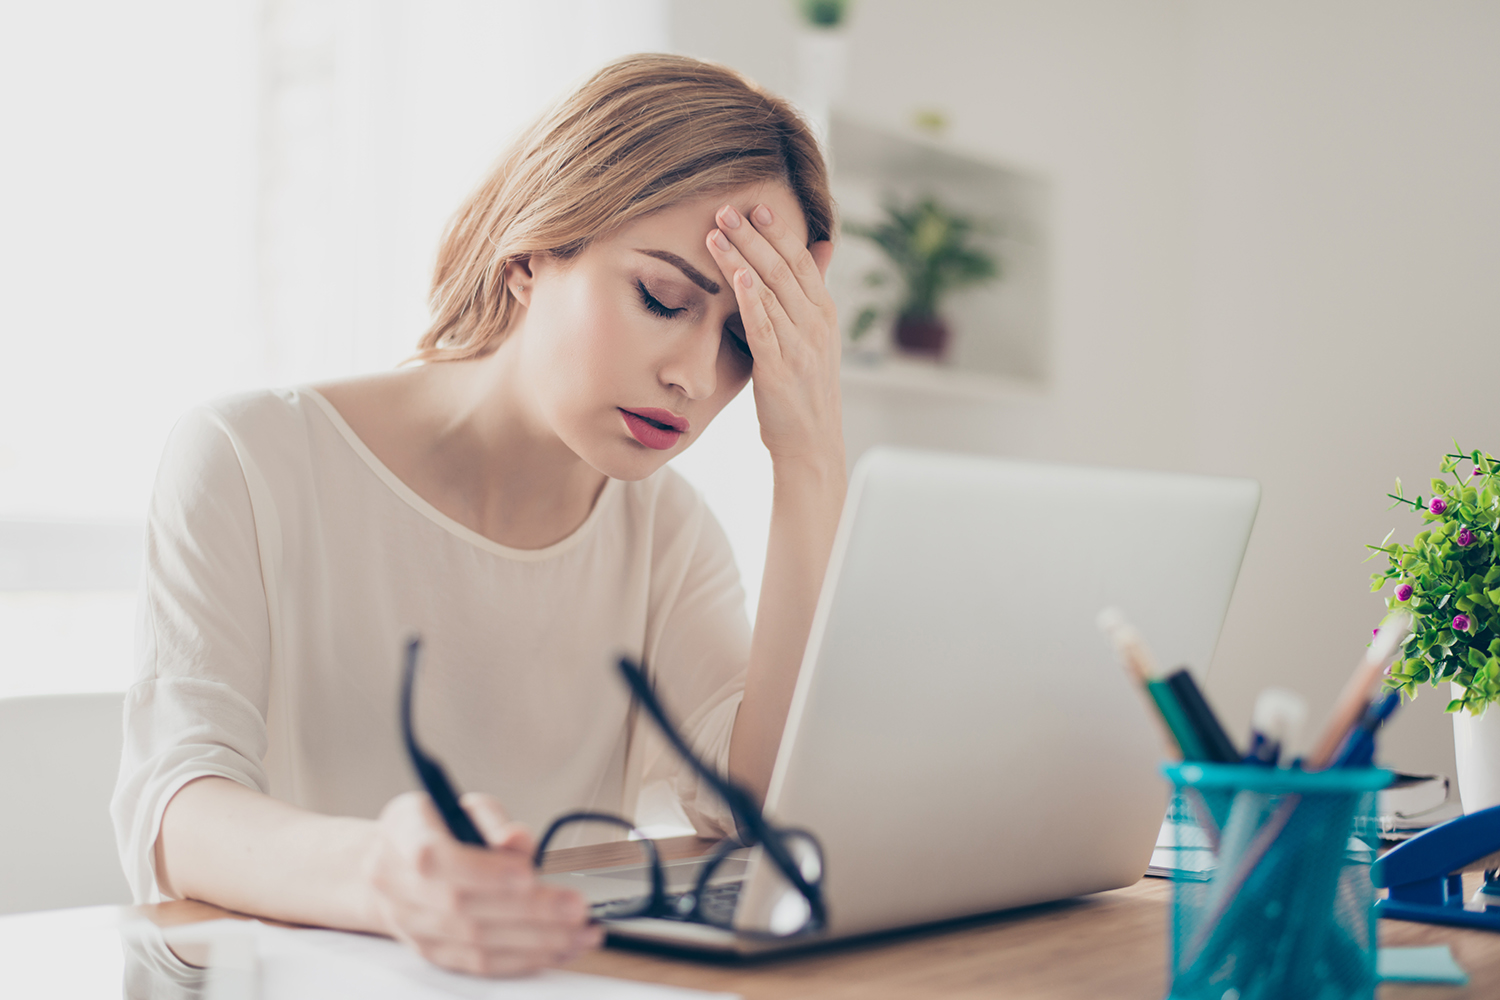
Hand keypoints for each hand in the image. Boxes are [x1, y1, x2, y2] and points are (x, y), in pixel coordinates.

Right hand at [362, 792, 601, 976]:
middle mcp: (397, 886)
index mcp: (402, 837)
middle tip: (576, 907)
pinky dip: (525, 959)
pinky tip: (560, 949)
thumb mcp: (459, 805)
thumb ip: (492, 820)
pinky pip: (479, 964)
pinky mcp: (432, 952)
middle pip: (463, 906)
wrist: (392, 866)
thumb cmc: (434, 829)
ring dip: (536, 941)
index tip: (528, 873)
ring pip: (475, 942)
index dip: (482, 871)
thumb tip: (517, 840)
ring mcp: (412, 925)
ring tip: (581, 932)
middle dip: (528, 910)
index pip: (434, 859)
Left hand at [705, 202, 842, 467]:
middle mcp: (816, 326)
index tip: (756, 206)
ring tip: (715, 232)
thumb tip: (820, 247)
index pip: (801, 261)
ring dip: (741, 258)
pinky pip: (764, 328)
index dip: (779, 232)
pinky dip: (750, 300)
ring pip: (770, 292)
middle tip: (726, 208)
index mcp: (823, 314)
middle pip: (783, 269)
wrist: (812, 444)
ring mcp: (799, 347)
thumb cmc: (806, 391)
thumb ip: (811, 293)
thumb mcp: (815, 338)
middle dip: (753, 236)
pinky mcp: (779, 370)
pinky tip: (735, 276)